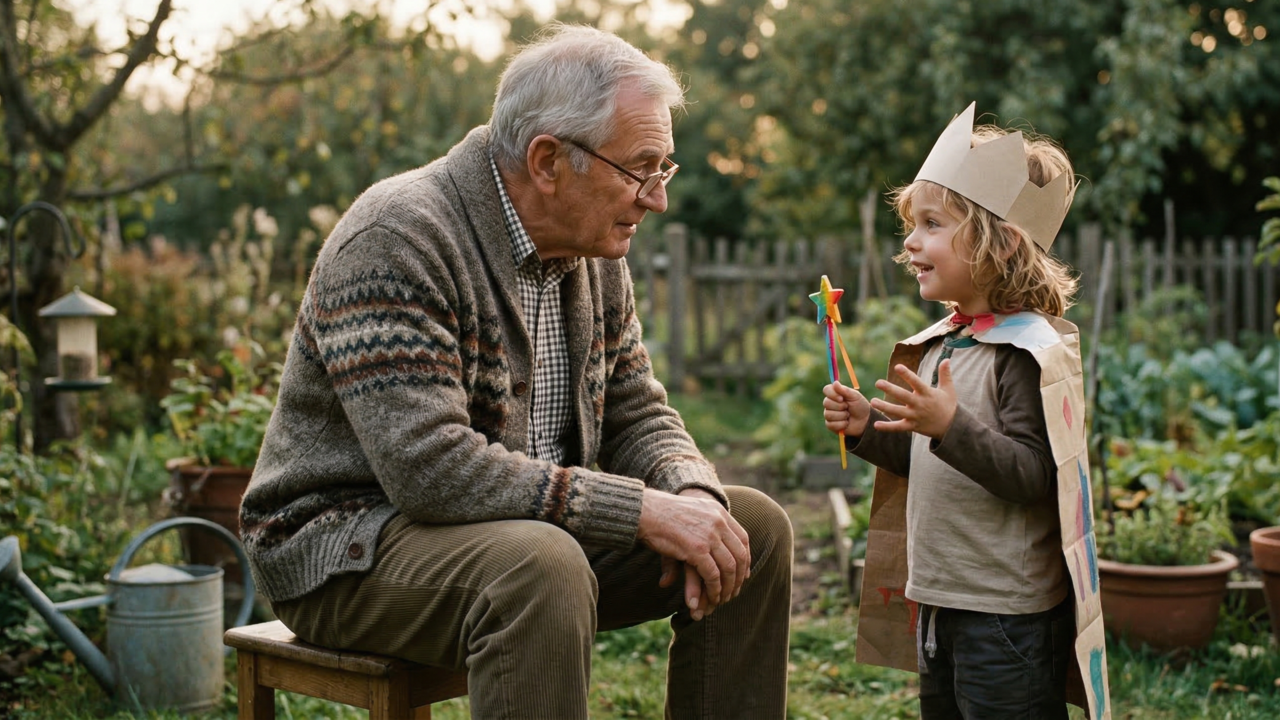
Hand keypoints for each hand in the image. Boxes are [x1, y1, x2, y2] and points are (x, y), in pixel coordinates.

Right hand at [640, 487, 749, 620]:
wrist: (644, 511)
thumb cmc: (661, 514)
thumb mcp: (687, 519)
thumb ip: (696, 536)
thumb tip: (700, 549)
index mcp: (718, 511)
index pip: (742, 539)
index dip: (745, 559)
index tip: (743, 574)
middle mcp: (718, 522)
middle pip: (739, 555)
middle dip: (738, 577)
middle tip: (734, 591)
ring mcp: (709, 535)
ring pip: (729, 568)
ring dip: (728, 587)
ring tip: (723, 599)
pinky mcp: (697, 549)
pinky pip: (713, 575)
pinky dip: (715, 589)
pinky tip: (712, 597)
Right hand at [823, 381, 870, 436]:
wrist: (865, 421)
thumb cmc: (860, 406)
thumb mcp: (855, 396)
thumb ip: (845, 390)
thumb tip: (835, 383)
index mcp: (835, 393)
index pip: (826, 390)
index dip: (832, 394)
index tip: (842, 398)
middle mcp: (829, 403)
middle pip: (826, 403)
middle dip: (840, 406)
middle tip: (848, 407)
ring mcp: (829, 414)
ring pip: (828, 414)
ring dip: (842, 415)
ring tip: (848, 415)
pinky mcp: (830, 425)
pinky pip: (831, 424)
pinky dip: (841, 424)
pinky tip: (846, 423)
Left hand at [869, 360, 956, 439]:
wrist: (952, 427)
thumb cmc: (948, 406)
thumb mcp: (948, 389)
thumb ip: (945, 374)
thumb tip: (946, 359)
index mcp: (927, 393)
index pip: (916, 382)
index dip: (907, 375)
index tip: (897, 366)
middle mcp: (920, 404)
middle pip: (903, 396)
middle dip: (890, 389)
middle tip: (878, 382)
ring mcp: (915, 416)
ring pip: (898, 412)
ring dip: (885, 407)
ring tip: (872, 401)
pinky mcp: (912, 426)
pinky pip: (898, 427)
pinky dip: (888, 427)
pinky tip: (876, 425)